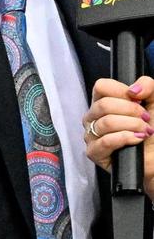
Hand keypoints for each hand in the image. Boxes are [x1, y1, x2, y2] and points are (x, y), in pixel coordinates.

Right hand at [83, 75, 153, 198]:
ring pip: (106, 122)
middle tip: (146, 120)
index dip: (121, 91)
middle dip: (131, 111)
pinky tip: (136, 141)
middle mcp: (94, 117)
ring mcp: (91, 135)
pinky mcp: (94, 153)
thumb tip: (132, 90)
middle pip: (103, 104)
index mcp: (103, 102)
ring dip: (131, 126)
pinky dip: (125, 139)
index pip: (101, 86)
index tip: (138, 101)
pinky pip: (106, 141)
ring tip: (145, 132)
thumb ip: (147, 86)